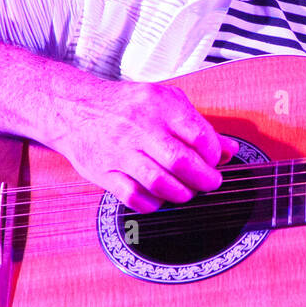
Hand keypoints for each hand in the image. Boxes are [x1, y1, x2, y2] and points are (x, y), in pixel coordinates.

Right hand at [41, 78, 237, 211]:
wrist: (75, 108)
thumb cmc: (128, 106)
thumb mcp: (165, 102)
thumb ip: (198, 125)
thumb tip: (230, 150)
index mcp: (160, 104)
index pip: (199, 134)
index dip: (214, 154)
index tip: (215, 161)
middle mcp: (140, 126)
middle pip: (181, 161)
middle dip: (204, 179)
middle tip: (210, 183)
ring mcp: (119, 150)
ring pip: (158, 182)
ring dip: (181, 194)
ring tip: (187, 192)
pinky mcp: (103, 171)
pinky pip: (132, 196)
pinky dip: (152, 204)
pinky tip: (160, 199)